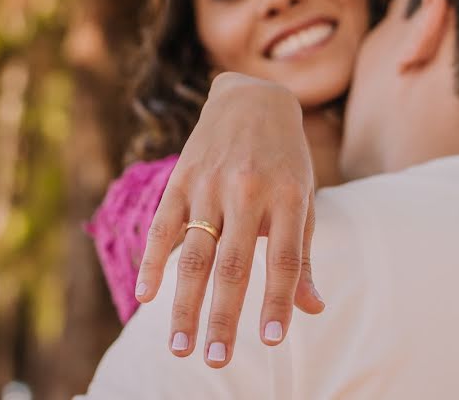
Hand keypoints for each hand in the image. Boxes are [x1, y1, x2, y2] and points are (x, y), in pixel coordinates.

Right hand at [134, 72, 324, 367]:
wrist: (253, 98)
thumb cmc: (286, 160)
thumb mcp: (304, 199)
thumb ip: (302, 256)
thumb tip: (312, 310)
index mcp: (289, 197)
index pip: (284, 260)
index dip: (277, 302)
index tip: (271, 341)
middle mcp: (249, 191)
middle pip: (234, 265)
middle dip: (223, 316)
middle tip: (215, 359)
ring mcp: (211, 184)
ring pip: (195, 254)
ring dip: (185, 304)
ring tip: (180, 346)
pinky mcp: (181, 178)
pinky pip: (164, 227)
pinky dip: (153, 262)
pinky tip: (146, 297)